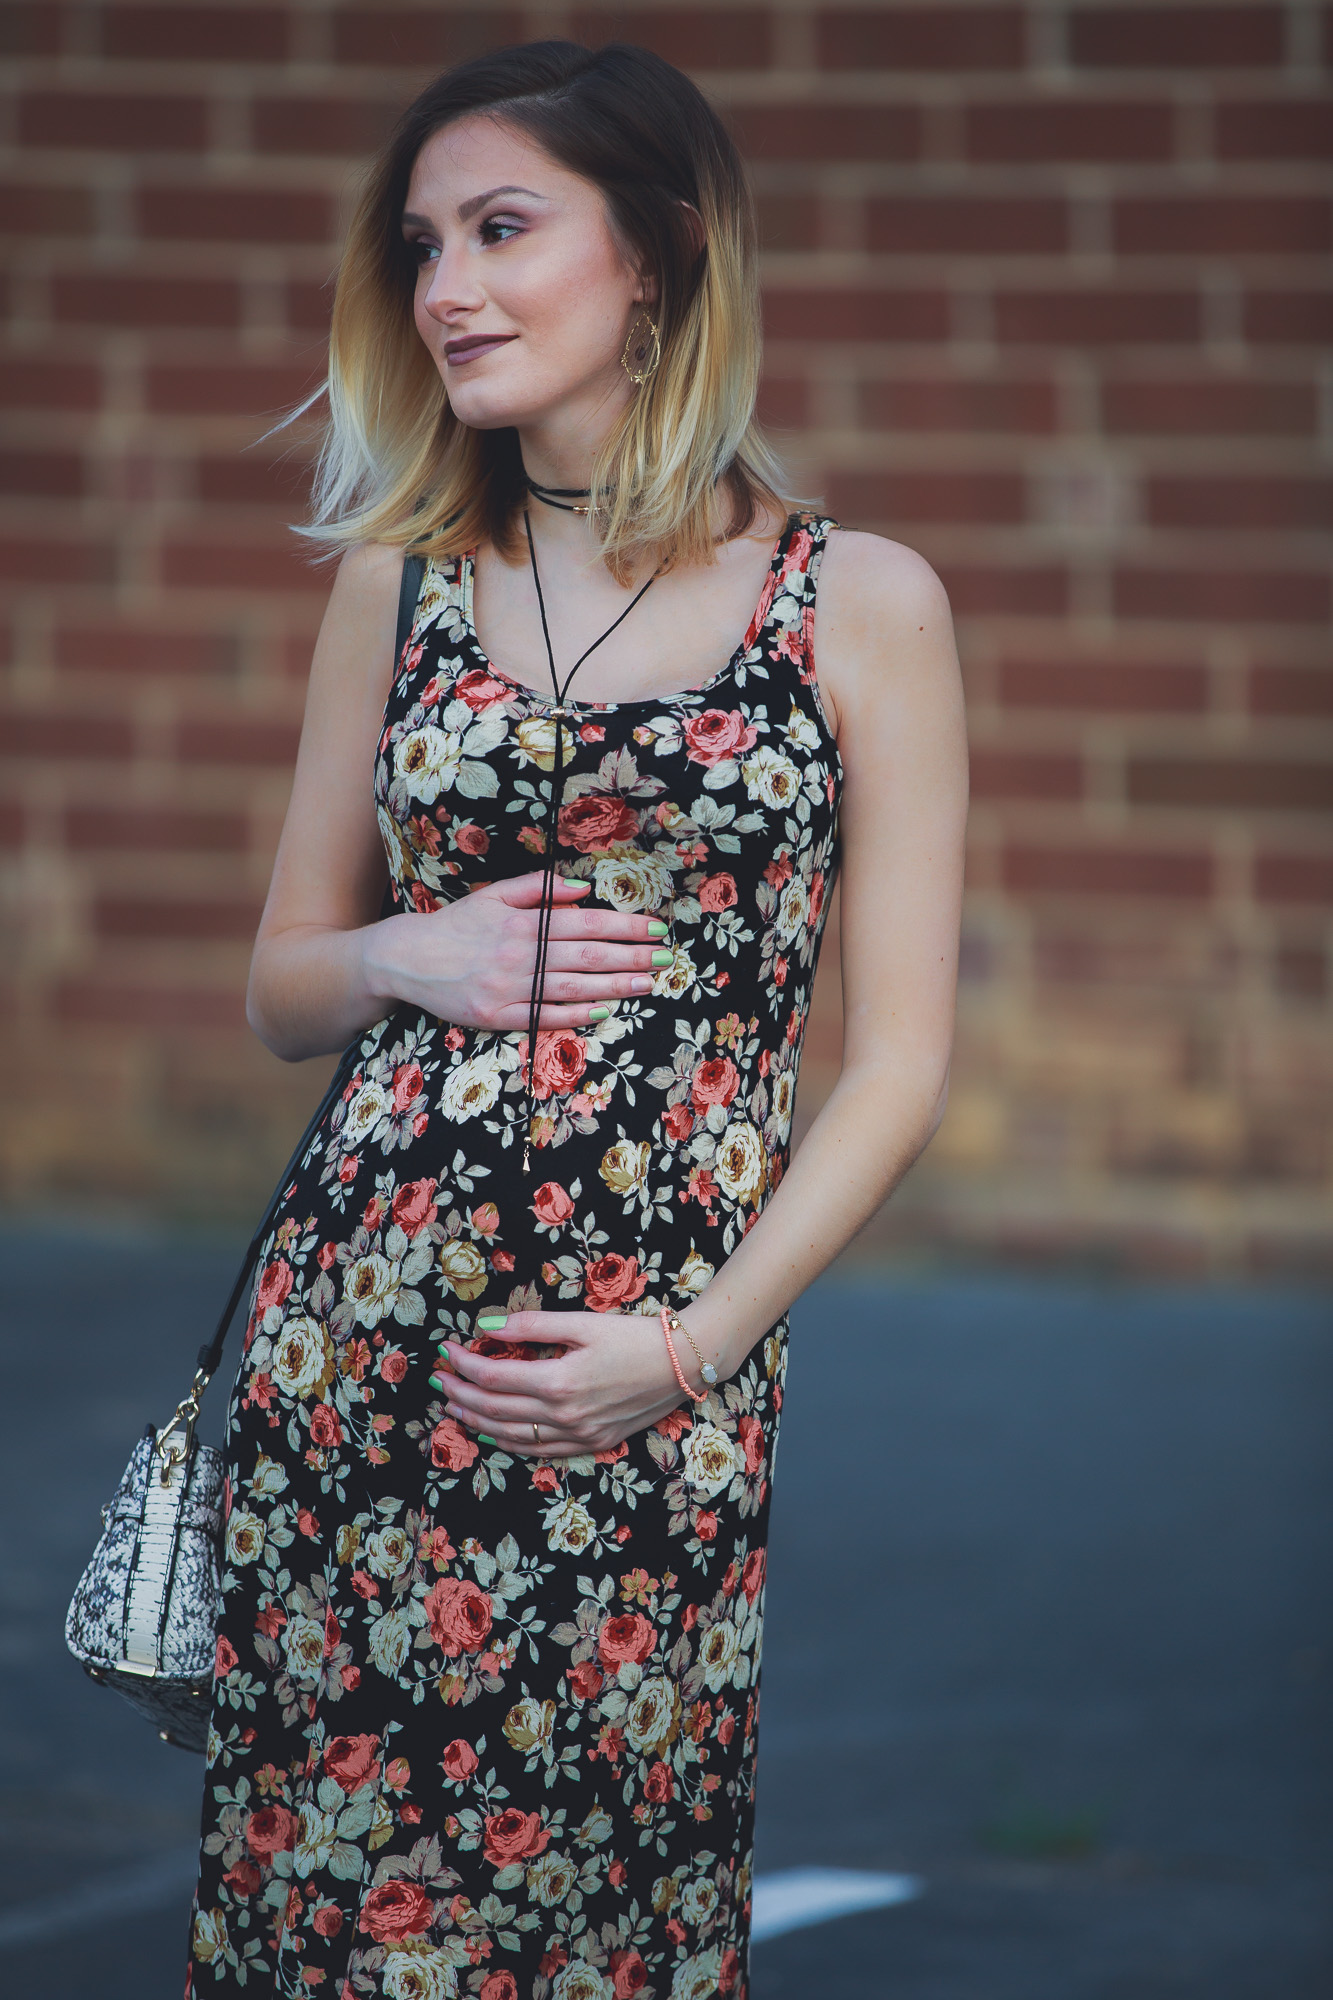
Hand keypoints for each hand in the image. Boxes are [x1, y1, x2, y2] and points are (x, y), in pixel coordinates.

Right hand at [362, 873, 669, 1030]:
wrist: (407, 958)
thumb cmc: (457, 925)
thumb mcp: (494, 895)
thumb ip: (538, 888)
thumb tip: (582, 889)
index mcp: (524, 922)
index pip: (587, 923)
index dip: (625, 926)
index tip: (656, 928)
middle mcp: (521, 954)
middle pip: (588, 956)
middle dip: (632, 957)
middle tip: (665, 959)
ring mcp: (509, 987)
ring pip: (573, 987)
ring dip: (614, 987)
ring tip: (647, 983)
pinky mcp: (496, 1016)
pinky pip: (543, 1016)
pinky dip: (575, 1015)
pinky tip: (603, 1011)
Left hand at [430, 1310, 694, 1457]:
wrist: (686, 1364)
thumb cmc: (636, 1336)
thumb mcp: (583, 1322)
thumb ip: (532, 1326)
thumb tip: (485, 1327)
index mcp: (558, 1382)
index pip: (493, 1377)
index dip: (463, 1364)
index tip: (446, 1349)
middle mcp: (563, 1416)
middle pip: (495, 1409)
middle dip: (460, 1394)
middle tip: (438, 1380)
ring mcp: (578, 1435)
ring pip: (511, 1435)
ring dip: (477, 1421)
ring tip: (453, 1407)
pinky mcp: (591, 1443)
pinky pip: (538, 1451)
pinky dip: (509, 1443)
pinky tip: (494, 1434)